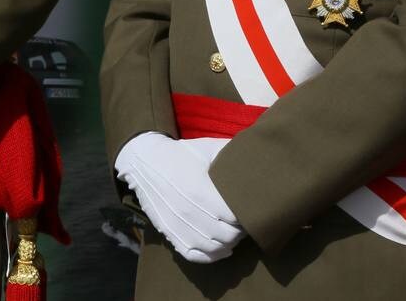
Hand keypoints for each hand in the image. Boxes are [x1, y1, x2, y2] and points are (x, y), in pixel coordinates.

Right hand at [115, 132, 243, 263]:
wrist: (145, 162)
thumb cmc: (181, 154)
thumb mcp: (208, 148)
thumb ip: (233, 153)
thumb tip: (259, 153)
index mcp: (201, 192)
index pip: (236, 217)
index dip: (247, 214)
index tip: (251, 208)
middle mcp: (189, 213)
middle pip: (229, 235)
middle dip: (241, 229)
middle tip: (246, 219)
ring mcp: (178, 227)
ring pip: (215, 248)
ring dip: (229, 243)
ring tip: (235, 231)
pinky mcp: (170, 234)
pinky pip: (195, 256)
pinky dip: (212, 256)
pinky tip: (222, 247)